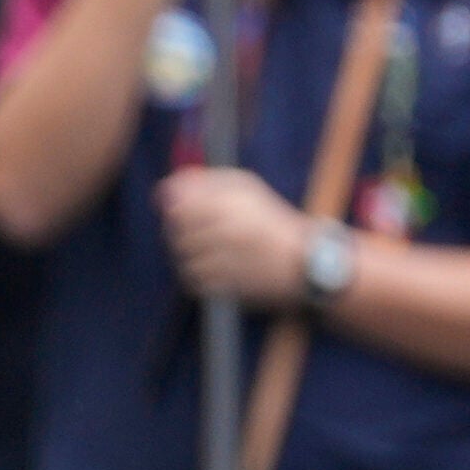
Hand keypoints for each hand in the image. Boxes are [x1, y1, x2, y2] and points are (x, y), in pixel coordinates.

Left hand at [155, 164, 319, 304]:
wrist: (304, 263)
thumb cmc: (271, 221)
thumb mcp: (245, 190)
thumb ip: (205, 183)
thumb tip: (166, 188)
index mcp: (232, 205)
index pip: (179, 207)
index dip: (174, 209)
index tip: (182, 212)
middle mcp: (227, 231)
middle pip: (178, 233)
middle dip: (182, 232)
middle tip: (200, 233)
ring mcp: (227, 260)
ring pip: (184, 258)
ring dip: (190, 254)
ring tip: (212, 251)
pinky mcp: (227, 286)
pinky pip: (194, 280)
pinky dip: (198, 275)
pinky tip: (216, 268)